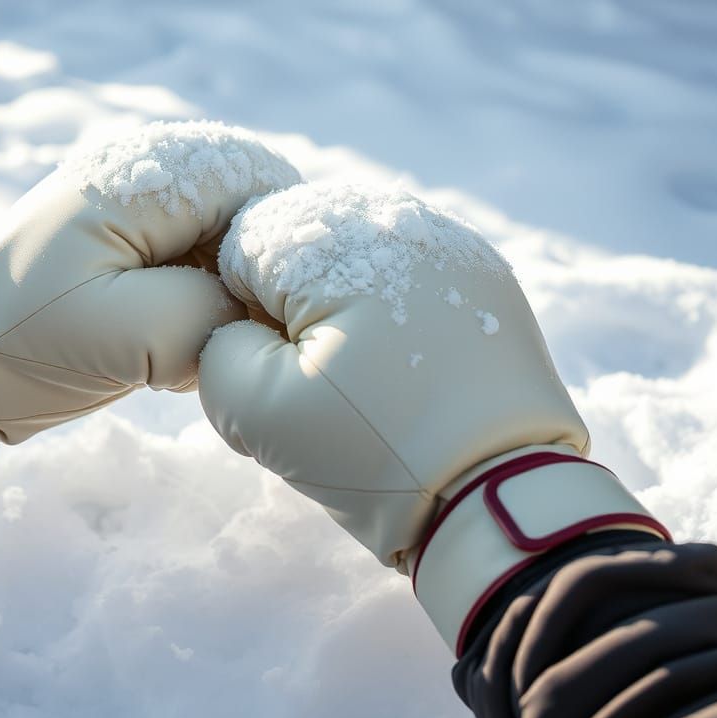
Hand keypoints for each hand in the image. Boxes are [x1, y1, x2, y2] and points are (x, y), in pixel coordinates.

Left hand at [0, 121, 299, 474]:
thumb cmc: (32, 344)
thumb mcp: (123, 337)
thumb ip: (205, 312)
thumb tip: (248, 305)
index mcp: (137, 175)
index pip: (253, 176)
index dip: (273, 238)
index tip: (258, 302)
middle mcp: (146, 166)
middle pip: (251, 196)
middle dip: (253, 261)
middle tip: (231, 320)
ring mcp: (146, 194)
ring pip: (235, 225)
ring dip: (232, 277)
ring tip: (199, 324)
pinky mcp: (145, 229)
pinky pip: (210, 246)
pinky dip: (212, 286)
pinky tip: (183, 322)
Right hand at [199, 181, 666, 652]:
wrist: (501, 501)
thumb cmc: (374, 458)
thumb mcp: (255, 414)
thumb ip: (216, 347)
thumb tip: (240, 324)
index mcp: (337, 242)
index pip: (247, 239)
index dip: (242, 304)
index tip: (276, 362)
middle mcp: (399, 217)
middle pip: (303, 230)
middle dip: (289, 291)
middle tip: (312, 365)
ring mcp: (452, 240)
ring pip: (356, 242)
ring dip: (338, 291)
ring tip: (358, 362)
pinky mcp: (487, 272)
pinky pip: (408, 262)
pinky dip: (387, 296)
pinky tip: (400, 353)